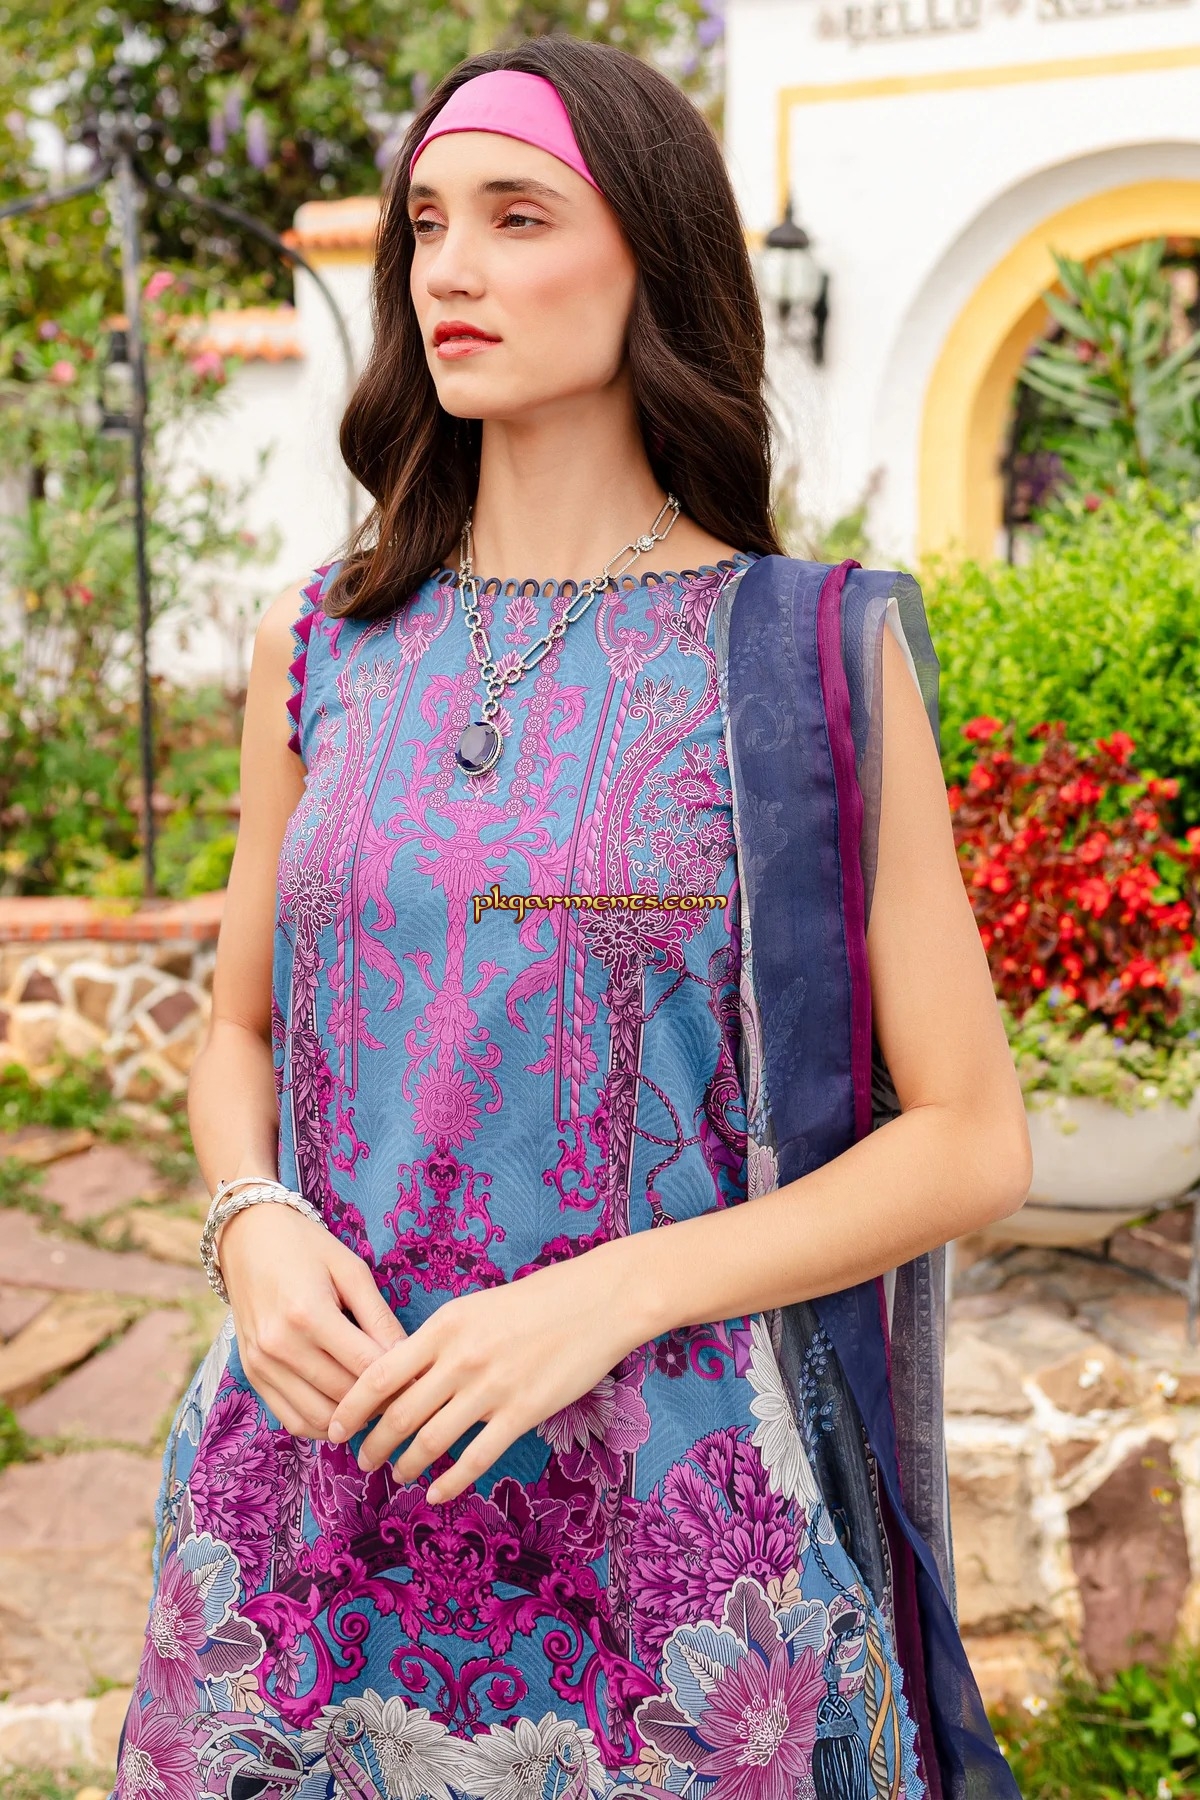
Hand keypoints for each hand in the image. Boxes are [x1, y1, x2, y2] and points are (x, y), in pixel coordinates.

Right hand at [220, 1201, 404, 1439]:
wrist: (247, 1238)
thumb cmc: (305, 1247)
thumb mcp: (350, 1269)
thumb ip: (378, 1316)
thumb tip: (409, 1356)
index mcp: (309, 1313)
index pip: (365, 1366)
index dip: (400, 1379)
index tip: (423, 1381)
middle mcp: (281, 1345)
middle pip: (344, 1396)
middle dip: (380, 1402)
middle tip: (405, 1396)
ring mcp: (262, 1364)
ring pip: (319, 1417)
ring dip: (352, 1420)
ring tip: (376, 1404)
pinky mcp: (252, 1374)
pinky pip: (291, 1419)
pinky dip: (321, 1423)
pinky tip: (343, 1411)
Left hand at [328, 1240, 646, 1502]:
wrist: (597, 1301)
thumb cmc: (537, 1301)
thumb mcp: (476, 1308)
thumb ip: (439, 1341)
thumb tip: (401, 1378)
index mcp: (444, 1327)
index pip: (380, 1374)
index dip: (351, 1407)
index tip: (335, 1426)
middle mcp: (460, 1359)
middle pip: (399, 1413)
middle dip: (373, 1443)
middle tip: (361, 1460)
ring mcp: (491, 1388)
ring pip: (432, 1440)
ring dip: (406, 1464)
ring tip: (395, 1475)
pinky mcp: (522, 1413)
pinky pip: (475, 1458)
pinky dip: (450, 1482)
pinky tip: (437, 1493)